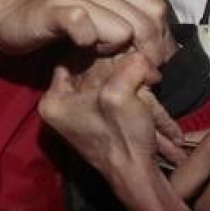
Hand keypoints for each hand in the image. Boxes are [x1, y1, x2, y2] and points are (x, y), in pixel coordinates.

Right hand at [0, 0, 175, 64]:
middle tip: (139, 73)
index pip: (157, 10)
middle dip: (149, 54)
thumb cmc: (54, 20)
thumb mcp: (96, 18)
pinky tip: (83, 48)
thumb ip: (124, 24)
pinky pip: (85, 27)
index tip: (156, 63)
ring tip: (105, 60)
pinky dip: (90, 43)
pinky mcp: (54, 10)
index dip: (163, 40)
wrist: (5, 10)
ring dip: (120, 53)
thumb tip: (160, 51)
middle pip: (146, 22)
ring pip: (122, 29)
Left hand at [39, 52, 190, 210]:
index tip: (113, 35)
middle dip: (121, 61)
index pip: (69, 58)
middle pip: (93, 67)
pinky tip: (154, 83)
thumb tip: (141, 53)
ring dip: (134, 76)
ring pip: (111, 79)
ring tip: (149, 71)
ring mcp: (87, 113)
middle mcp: (66, 107)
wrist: (140, 175)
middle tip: (137, 53)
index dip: (94, 44)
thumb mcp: (121, 93)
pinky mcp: (106, 118)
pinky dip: (139, 92)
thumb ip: (130, 64)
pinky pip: (121, 94)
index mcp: (55, 101)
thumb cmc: (121, 139)